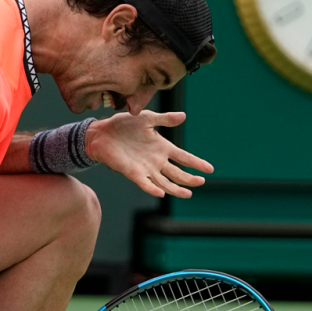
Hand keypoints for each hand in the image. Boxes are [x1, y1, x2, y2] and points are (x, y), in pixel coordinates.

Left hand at [85, 111, 212, 197]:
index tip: (210, 169)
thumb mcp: (147, 118)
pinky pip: (144, 183)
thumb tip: (183, 116)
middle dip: (189, 178)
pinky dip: (152, 189)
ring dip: (176, 188)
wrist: (101, 132)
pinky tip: (161, 193)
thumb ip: (165, 119)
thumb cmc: (123, 124)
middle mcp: (156, 160)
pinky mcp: (132, 172)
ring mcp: (145, 168)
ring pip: (164, 182)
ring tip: (188, 194)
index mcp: (162, 147)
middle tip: (201, 182)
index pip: (183, 157)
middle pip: (177, 173)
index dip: (196, 163)